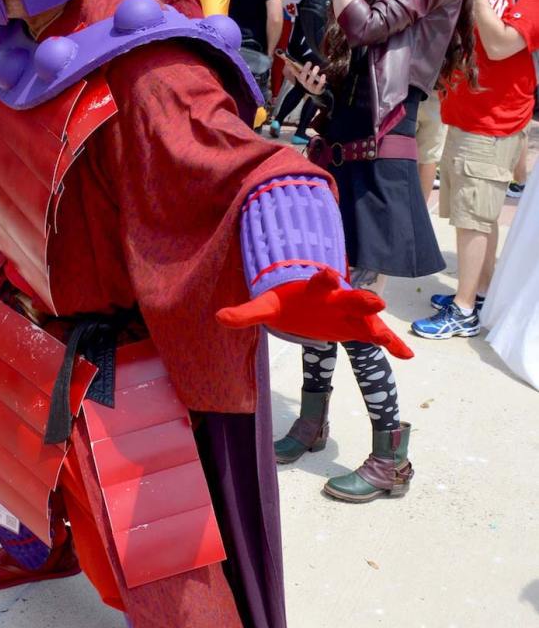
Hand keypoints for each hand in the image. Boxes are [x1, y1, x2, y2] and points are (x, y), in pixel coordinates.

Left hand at [216, 268, 413, 358]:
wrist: (304, 305)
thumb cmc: (287, 303)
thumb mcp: (266, 307)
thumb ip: (246, 312)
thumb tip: (219, 317)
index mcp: (315, 290)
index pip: (320, 282)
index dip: (324, 277)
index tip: (325, 271)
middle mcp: (338, 300)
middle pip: (351, 298)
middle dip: (362, 300)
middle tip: (375, 301)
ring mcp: (350, 315)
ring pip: (368, 320)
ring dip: (377, 326)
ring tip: (386, 337)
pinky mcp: (358, 330)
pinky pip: (378, 338)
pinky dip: (392, 346)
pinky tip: (408, 356)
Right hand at [283, 59, 325, 93]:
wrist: (316, 91)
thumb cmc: (310, 79)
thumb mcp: (305, 73)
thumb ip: (301, 67)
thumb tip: (293, 58)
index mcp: (300, 77)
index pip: (293, 71)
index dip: (290, 66)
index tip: (287, 60)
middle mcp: (303, 82)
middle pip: (302, 76)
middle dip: (305, 69)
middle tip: (309, 62)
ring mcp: (310, 86)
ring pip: (310, 81)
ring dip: (313, 74)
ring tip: (317, 67)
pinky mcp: (316, 90)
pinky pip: (319, 86)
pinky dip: (321, 81)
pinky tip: (323, 76)